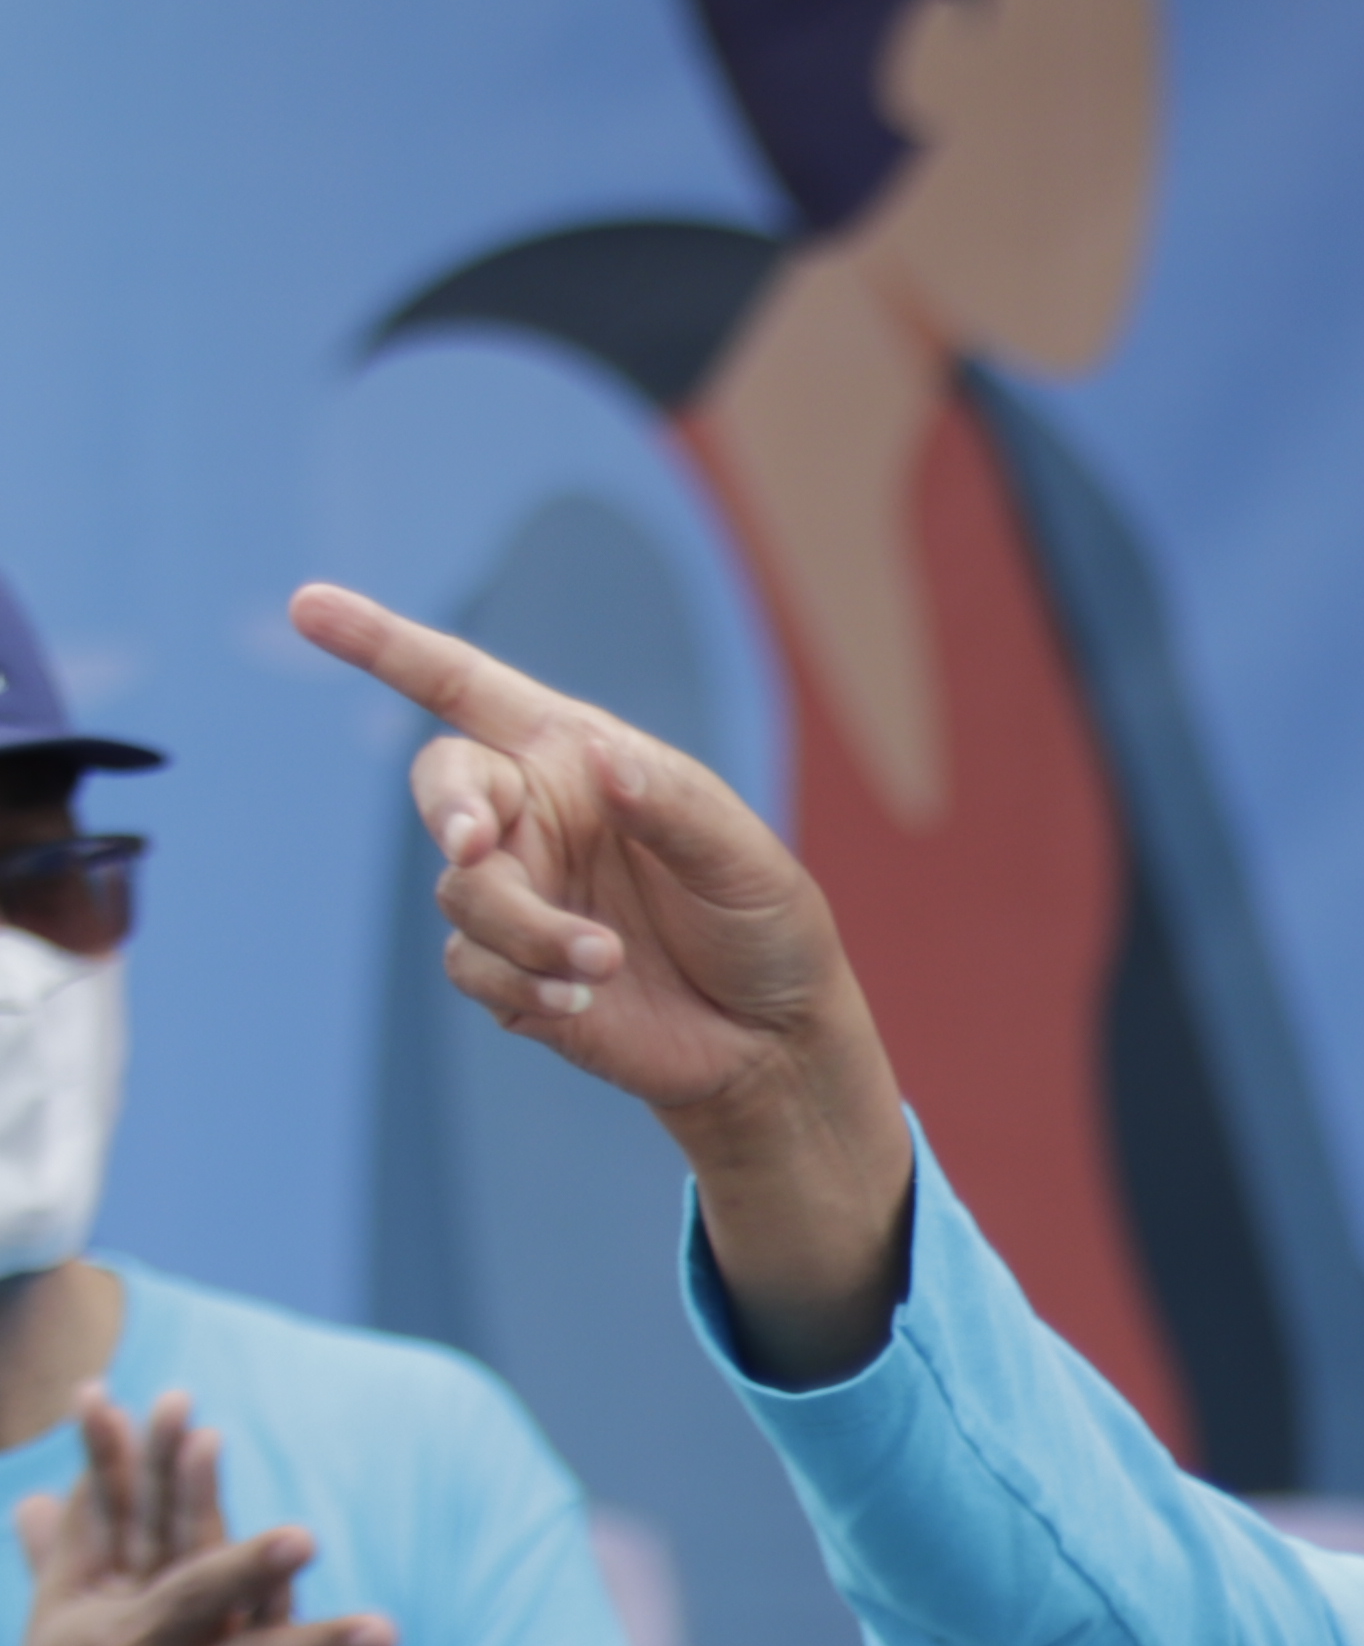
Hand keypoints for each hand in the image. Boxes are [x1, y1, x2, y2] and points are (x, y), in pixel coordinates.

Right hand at [285, 582, 914, 1351]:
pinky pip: (474, 965)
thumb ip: (672, 806)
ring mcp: (514, 893)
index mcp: (574, 758)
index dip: (385, 645)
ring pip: (462, 893)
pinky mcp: (508, 971)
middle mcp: (531, 817)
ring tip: (606, 960)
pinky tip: (585, 1000)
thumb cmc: (764, 925)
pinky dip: (523, 980)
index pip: (465, 689)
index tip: (310, 606)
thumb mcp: (743, 858)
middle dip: (451, 813)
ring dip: (525, 928)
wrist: (771, 1040)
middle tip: (474, 845)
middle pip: (444, 789)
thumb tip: (600, 762)